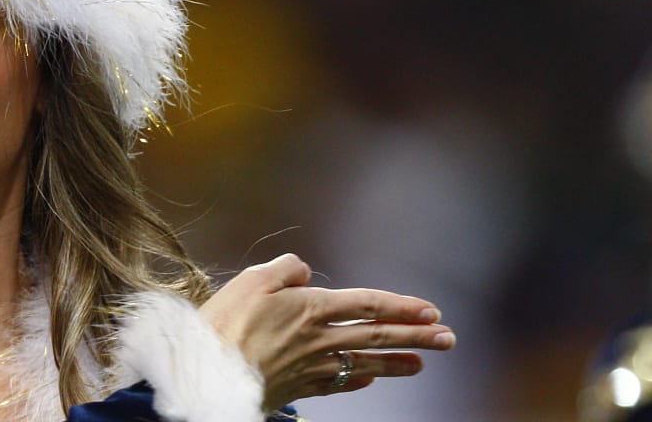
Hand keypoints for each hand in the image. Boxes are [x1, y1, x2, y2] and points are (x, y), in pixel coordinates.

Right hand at [198, 253, 455, 409]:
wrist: (209, 374)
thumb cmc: (226, 324)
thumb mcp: (251, 280)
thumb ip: (284, 269)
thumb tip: (305, 270)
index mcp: (311, 308)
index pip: (368, 305)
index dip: (401, 307)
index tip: (431, 310)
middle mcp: (319, 339)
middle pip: (377, 336)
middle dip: (416, 336)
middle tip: (447, 338)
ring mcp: (311, 367)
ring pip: (364, 363)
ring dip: (397, 363)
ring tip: (421, 363)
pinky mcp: (298, 387)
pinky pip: (338, 383)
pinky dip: (358, 380)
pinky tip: (368, 380)